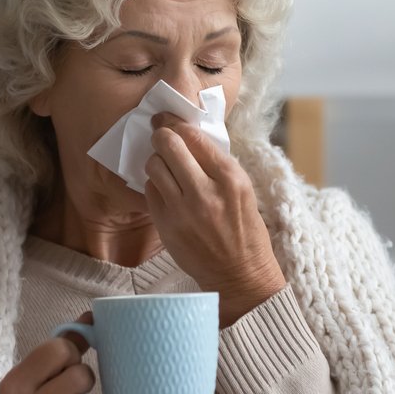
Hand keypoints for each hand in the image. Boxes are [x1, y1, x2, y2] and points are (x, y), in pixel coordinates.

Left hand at [144, 113, 285, 327]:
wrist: (239, 274)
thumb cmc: (245, 231)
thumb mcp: (243, 190)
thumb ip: (217, 164)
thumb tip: (190, 136)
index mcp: (230, 178)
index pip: (194, 137)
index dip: (176, 123)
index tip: (168, 119)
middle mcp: (205, 192)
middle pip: (168, 144)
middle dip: (161, 135)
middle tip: (160, 134)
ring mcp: (182, 210)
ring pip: (154, 166)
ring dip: (157, 161)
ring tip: (166, 166)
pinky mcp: (166, 225)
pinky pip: (150, 192)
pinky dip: (155, 186)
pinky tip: (167, 191)